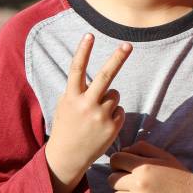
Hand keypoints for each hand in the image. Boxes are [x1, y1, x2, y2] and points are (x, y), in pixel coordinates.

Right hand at [44, 35, 130, 192]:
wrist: (67, 157)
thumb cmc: (66, 126)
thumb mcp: (64, 106)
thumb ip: (78, 91)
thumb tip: (97, 78)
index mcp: (71, 97)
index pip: (77, 70)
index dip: (83, 51)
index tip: (90, 35)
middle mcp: (86, 105)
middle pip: (105, 77)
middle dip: (117, 59)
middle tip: (128, 45)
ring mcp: (100, 116)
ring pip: (115, 94)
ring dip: (109, 100)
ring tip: (96, 115)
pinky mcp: (112, 127)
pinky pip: (120, 110)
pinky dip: (114, 114)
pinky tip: (102, 126)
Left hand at [108, 142, 192, 192]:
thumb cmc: (178, 174)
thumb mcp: (163, 155)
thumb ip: (142, 148)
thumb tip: (123, 151)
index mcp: (143, 166)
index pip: (115, 160)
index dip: (118, 162)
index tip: (125, 167)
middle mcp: (138, 183)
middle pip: (112, 180)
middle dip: (119, 180)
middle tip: (132, 182)